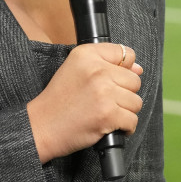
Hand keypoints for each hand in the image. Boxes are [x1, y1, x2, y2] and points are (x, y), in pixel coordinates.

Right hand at [26, 43, 143, 163]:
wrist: (42, 125)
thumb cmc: (59, 100)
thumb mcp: (75, 69)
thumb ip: (106, 64)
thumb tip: (138, 68)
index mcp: (86, 54)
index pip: (124, 53)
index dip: (123, 69)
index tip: (111, 81)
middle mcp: (97, 69)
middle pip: (134, 80)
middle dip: (124, 94)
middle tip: (104, 101)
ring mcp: (104, 92)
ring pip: (136, 102)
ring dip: (125, 112)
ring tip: (106, 113)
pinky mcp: (108, 114)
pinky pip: (132, 121)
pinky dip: (125, 128)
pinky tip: (109, 126)